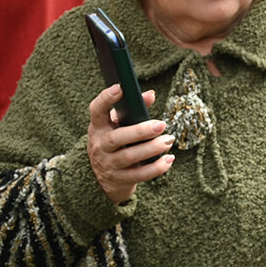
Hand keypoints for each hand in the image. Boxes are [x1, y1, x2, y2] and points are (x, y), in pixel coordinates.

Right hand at [87, 85, 174, 204]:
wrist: (104, 178)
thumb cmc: (117, 144)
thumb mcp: (119, 126)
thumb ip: (134, 110)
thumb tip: (151, 94)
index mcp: (99, 127)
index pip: (96, 110)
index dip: (106, 98)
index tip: (120, 87)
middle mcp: (100, 145)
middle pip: (118, 138)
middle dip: (141, 131)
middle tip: (162, 125)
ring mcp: (108, 164)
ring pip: (130, 157)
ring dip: (152, 148)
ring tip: (169, 140)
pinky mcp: (120, 180)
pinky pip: (139, 175)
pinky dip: (156, 168)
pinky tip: (169, 159)